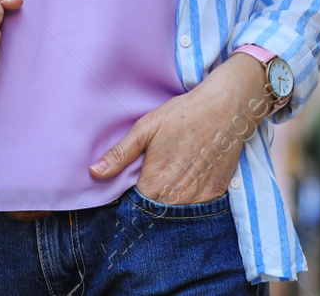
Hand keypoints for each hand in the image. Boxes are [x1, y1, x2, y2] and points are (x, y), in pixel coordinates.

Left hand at [88, 52, 269, 203]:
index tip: (133, 181)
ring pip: (176, 210)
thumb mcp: (145, 129)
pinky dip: (189, 197)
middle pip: (155, 210)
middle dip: (149, 198)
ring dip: (169, 200)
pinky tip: (187, 176)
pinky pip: (196, 206)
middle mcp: (177, 197)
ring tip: (170, 174)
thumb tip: (94, 172)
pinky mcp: (216, 194)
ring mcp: (199, 199)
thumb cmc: (182, 115)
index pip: (134, 205)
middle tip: (154, 173)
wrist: (225, 110)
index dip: (130, 195)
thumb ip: (120, 154)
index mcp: (154, 183)